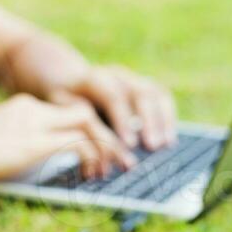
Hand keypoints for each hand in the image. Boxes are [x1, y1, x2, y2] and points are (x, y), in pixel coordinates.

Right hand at [0, 93, 135, 188]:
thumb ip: (17, 145)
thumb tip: (32, 162)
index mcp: (22, 106)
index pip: (67, 110)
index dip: (89, 129)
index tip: (101, 146)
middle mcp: (33, 108)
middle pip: (85, 112)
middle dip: (108, 135)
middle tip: (123, 158)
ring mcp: (35, 123)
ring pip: (88, 124)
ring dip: (107, 147)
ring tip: (117, 168)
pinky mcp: (36, 142)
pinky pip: (78, 143)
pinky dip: (92, 157)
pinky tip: (91, 173)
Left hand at [54, 65, 176, 150]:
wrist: (69, 82)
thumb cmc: (64, 104)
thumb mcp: (62, 112)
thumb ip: (79, 128)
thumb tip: (96, 156)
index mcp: (93, 78)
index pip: (113, 95)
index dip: (122, 119)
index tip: (129, 144)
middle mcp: (116, 74)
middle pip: (139, 92)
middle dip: (148, 121)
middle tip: (151, 146)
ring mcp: (132, 78)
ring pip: (154, 93)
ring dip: (162, 120)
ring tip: (164, 145)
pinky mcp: (143, 85)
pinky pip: (162, 97)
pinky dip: (168, 118)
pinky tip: (170, 139)